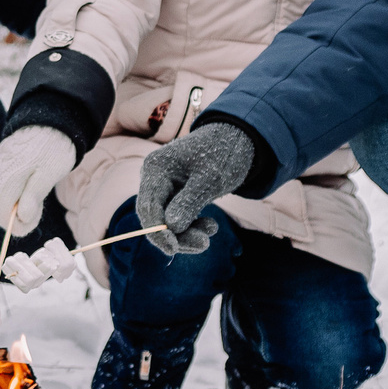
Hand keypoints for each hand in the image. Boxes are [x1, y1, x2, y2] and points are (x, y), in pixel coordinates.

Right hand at [0, 125, 76, 230]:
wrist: (51, 119)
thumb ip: (34, 195)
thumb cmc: (54, 148)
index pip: (3, 211)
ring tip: (30, 207)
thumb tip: (22, 217)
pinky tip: (23, 194)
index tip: (30, 227)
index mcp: (9, 175)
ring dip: (8, 208)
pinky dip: (6, 195)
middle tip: (31, 220)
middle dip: (10, 219)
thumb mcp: (50, 173)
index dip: (15, 224)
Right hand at [136, 122, 256, 255]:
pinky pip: (178, 217)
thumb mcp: (210, 179)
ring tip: (212, 231)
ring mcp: (164, 187)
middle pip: (156, 217)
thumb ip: (189, 202)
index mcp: (156, 168)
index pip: (148, 208)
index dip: (158, 232)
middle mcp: (155, 178)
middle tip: (204, 244)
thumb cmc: (224, 153)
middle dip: (177, 235)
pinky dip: (192, 225)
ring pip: (167, 221)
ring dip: (187, 233)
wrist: (238, 139)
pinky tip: (210, 226)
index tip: (173, 250)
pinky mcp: (176, 194)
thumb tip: (170, 227)